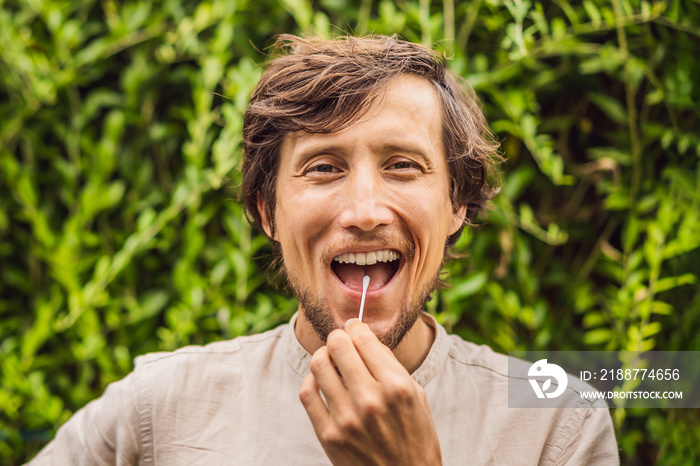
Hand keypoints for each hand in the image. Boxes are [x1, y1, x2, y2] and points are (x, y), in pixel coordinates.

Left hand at [299, 319, 441, 464]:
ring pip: (318, 364)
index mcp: (396, 386)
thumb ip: (389, 366)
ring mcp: (347, 419)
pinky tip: (322, 382)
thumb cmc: (416, 437)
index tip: (353, 327)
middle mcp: (370, 400)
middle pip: (337, 345)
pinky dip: (311, 380)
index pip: (362, 337)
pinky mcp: (329, 436)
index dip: (355, 326)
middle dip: (338, 337)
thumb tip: (363, 336)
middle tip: (340, 341)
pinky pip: (307, 392)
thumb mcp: (416, 396)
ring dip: (324, 356)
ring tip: (331, 361)